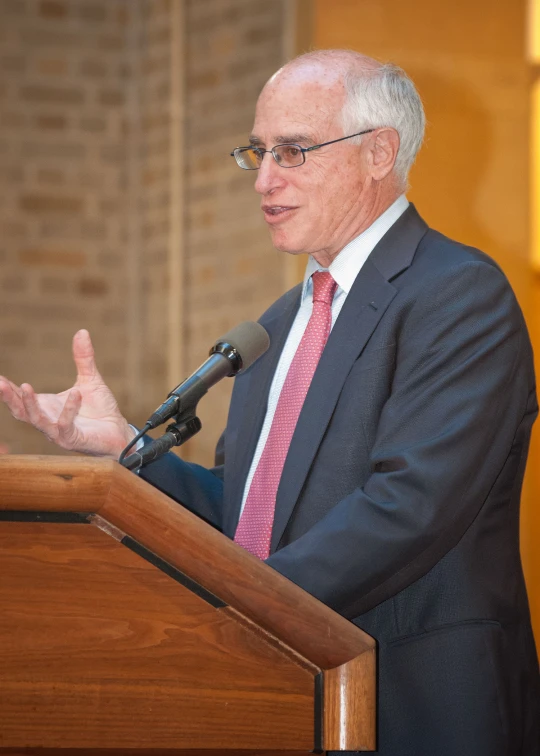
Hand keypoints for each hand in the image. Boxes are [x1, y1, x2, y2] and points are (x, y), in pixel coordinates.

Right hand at [0, 330, 134, 457]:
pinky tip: (75, 394)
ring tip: (25, 386)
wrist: (119, 432)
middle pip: (21, 411)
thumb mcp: (90, 380)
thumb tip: (82, 331)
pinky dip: (68, 410)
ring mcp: (58, 432)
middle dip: (9, 397)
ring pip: (37, 420)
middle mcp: (48, 421)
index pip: (21, 399)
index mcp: (47, 407)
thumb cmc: (101, 410)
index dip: (8, 389)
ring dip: (29, 404)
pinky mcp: (72, 440)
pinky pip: (65, 425)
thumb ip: (83, 358)